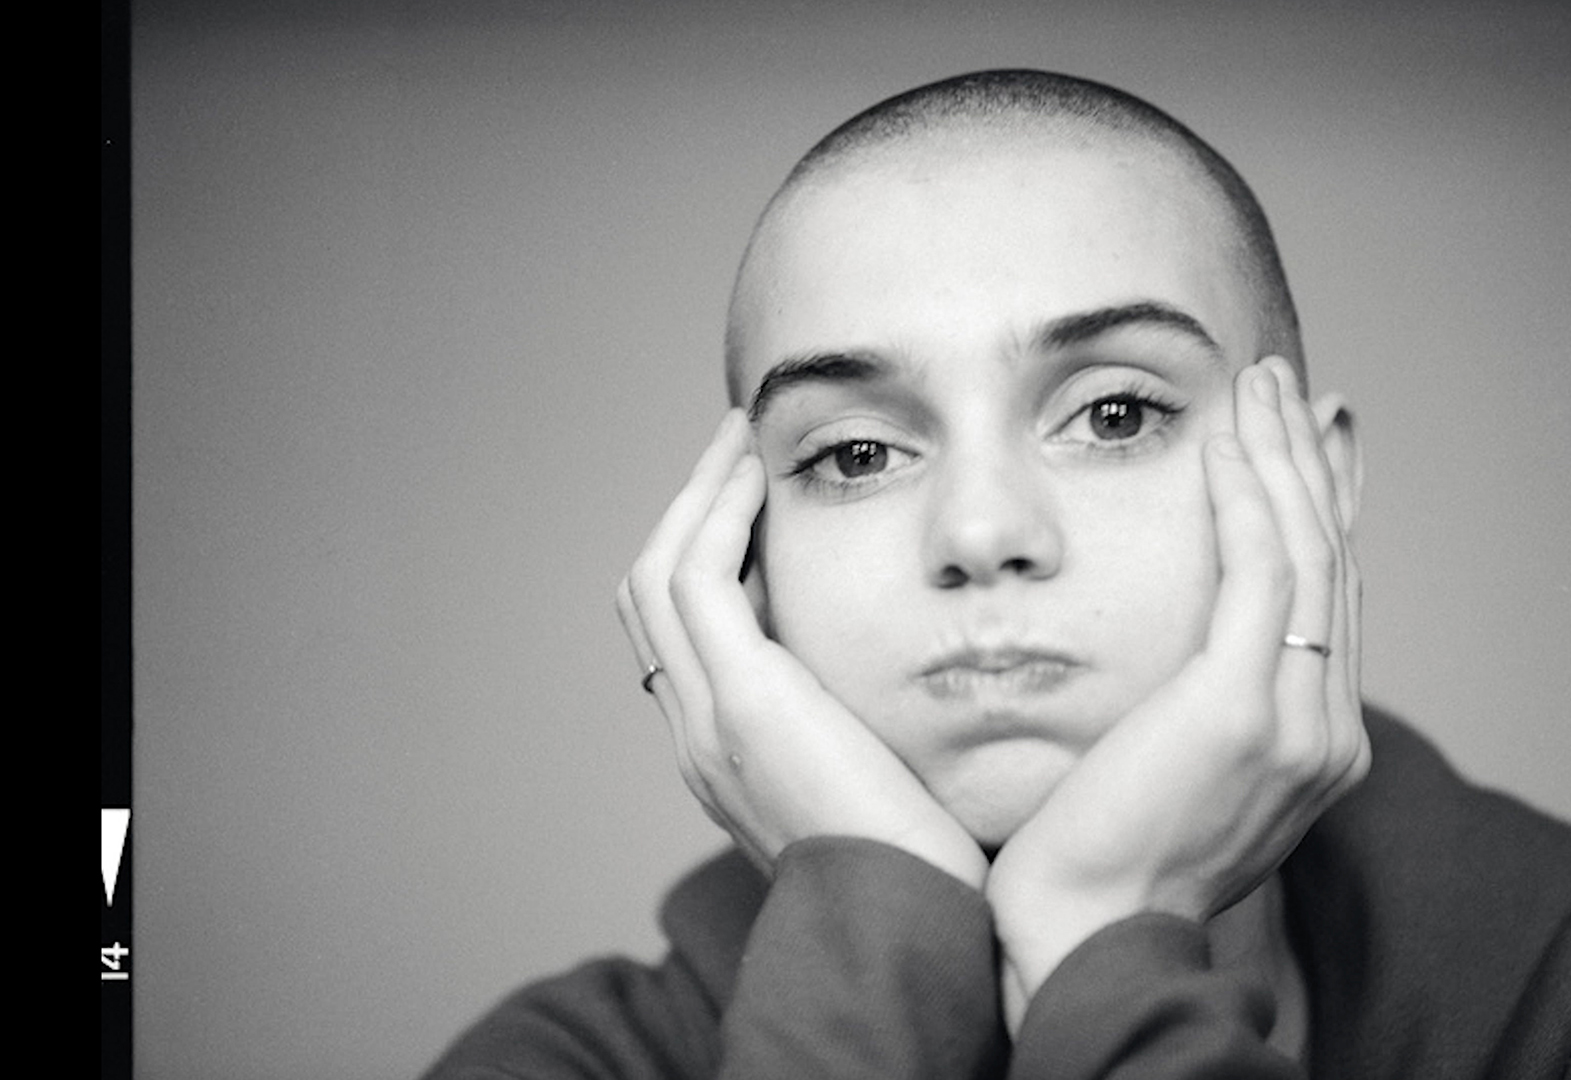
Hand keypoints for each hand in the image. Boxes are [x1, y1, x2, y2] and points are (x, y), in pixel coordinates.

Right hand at [615, 410, 987, 888]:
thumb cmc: (922, 859)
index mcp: (723, 753)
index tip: (752, 499)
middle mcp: (696, 734)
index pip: (681, 633)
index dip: (704, 556)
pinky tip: (753, 475)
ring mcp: (708, 720)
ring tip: (737, 438)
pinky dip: (716, 517)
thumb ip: (857, 717)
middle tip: (732, 450)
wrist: (915, 921)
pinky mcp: (743, 703)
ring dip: (695, 497)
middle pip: (648, 596)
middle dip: (686, 512)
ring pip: (656, 576)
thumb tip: (889, 654)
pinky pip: (696, 580)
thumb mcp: (877, 773)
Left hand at [987, 356, 1368, 1024]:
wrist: (1089, 935)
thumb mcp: (1178, 777)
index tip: (1315, 445)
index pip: (1331, 601)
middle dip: (1311, 464)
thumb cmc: (1105, 862)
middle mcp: (1327, 731)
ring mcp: (1295, 722)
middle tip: (1290, 387)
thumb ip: (1207, 714)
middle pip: (1332, 564)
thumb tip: (1190, 654)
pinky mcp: (1240, 708)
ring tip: (1260, 384)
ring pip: (1306, 554)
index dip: (1327, 512)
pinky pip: (1257, 572)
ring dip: (1282, 456)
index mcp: (1318, 746)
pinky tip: (1226, 442)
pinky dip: (1247, 497)